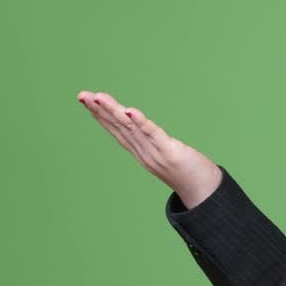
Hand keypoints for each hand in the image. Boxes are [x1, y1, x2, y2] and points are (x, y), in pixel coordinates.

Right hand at [76, 90, 222, 208]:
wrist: (203, 189)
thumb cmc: (186, 169)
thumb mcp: (162, 153)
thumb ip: (152, 142)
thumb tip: (142, 128)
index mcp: (139, 150)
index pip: (116, 129)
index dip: (100, 114)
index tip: (86, 99)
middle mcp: (142, 151)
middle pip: (118, 127)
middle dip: (99, 110)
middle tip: (82, 95)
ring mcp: (154, 151)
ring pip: (130, 128)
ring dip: (114, 112)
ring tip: (99, 97)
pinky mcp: (169, 150)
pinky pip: (152, 134)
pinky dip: (140, 122)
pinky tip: (129, 111)